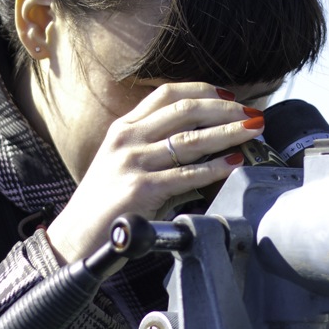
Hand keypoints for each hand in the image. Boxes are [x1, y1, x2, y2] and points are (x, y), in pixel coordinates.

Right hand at [44, 82, 263, 262]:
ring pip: (191, 139)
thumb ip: (151, 147)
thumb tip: (200, 142)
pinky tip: (234, 163)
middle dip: (225, 109)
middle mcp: (127, 139)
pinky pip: (187, 174)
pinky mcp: (141, 189)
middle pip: (185, 110)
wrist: (75, 237)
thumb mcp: (121, 163)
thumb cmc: (103, 204)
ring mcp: (133, 163)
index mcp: (124, 128)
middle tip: (252, 113)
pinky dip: (215, 167)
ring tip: (253, 131)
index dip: (202, 91)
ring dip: (228, 132)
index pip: (167, 94)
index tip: (228, 96)